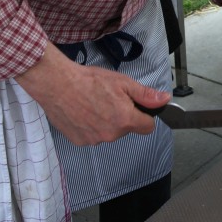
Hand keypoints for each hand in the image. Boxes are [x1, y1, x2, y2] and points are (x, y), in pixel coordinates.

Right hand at [16, 42, 170, 145]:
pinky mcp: (80, 141)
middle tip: (109, 100)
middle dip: (123, 117)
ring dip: (106, 122)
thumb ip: (145, 95)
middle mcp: (111, 134)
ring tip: (93, 104)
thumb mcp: (123, 82)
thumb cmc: (89, 81)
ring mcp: (94, 139)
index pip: (148, 127)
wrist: (57, 84)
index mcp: (125, 120)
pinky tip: (83, 112)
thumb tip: (164, 100)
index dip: (145, 117)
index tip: (137, 108)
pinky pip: (93, 136)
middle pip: (127, 129)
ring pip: (109, 133)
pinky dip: (91, 126)